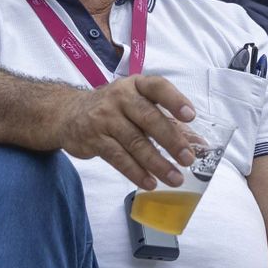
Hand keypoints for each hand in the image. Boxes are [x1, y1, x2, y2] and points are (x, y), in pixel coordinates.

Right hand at [50, 74, 199, 190]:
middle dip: (171, 140)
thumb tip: (199, 144)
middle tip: (188, 159)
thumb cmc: (114, 109)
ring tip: (175, 178)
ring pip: (135, 142)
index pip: (158, 87)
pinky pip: (118, 158)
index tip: (190, 116)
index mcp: (136, 85)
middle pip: (148, 118)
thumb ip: (168, 122)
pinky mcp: (94, 139)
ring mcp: (105, 118)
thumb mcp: (138, 106)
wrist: (67, 113)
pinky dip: (136, 172)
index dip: (175, 100)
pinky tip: (150, 182)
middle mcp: (120, 97)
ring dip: (157, 163)